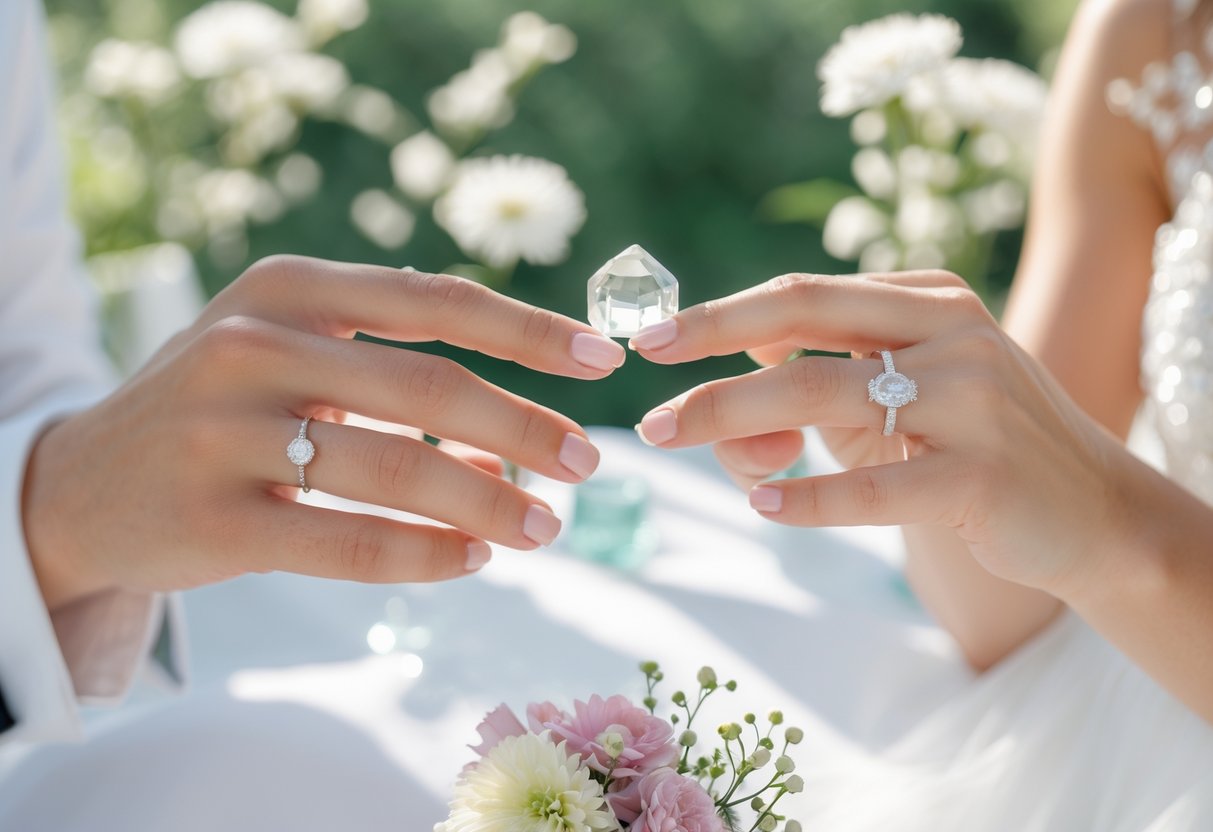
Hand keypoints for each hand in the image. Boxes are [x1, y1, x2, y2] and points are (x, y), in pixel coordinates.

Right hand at [24, 256, 625, 607]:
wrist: (83, 482)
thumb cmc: (218, 409)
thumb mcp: (290, 358)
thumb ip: (394, 380)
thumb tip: (509, 437)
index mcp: (288, 288)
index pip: (435, 300)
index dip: (530, 331)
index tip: (605, 359)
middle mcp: (254, 343)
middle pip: (428, 388)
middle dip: (525, 427)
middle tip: (587, 463)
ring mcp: (224, 431)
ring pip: (396, 469)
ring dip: (489, 500)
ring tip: (544, 525)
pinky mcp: (212, 518)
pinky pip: (348, 541)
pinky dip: (426, 555)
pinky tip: (473, 560)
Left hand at [629, 270, 1126, 594]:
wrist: (1090, 512)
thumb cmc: (971, 448)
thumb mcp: (900, 396)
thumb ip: (824, 373)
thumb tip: (735, 372)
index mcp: (927, 300)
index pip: (802, 293)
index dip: (719, 314)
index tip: (651, 337)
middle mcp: (952, 333)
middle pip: (801, 326)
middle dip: (708, 350)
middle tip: (644, 389)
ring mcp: (974, 400)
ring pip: (822, 394)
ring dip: (730, 419)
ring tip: (669, 438)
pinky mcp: (983, 475)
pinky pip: (872, 487)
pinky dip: (805, 496)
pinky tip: (760, 504)